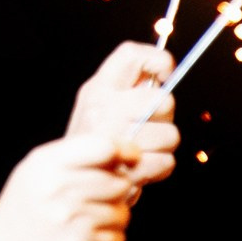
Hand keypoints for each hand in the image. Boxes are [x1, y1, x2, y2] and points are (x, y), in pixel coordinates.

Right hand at [65, 42, 180, 184]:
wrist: (71, 184)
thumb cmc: (95, 145)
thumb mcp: (102, 108)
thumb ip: (129, 90)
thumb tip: (164, 72)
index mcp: (97, 89)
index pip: (131, 56)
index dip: (158, 60)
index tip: (167, 72)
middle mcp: (102, 108)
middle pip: (162, 100)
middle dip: (166, 115)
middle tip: (151, 125)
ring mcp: (113, 139)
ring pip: (170, 134)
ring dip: (164, 146)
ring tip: (143, 150)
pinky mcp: (126, 168)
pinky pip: (166, 162)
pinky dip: (160, 168)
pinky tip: (143, 168)